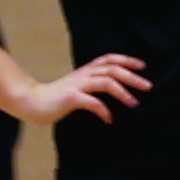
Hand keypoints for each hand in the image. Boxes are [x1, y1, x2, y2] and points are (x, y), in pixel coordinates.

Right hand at [16, 53, 152, 127]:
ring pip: (106, 82)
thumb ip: (92, 85)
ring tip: (134, 104)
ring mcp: (77, 85)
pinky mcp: (71, 97)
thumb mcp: (77, 87)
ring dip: (123, 92)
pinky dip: (104, 111)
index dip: (127, 60)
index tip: (143, 66)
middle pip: (112, 69)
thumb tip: (114, 89)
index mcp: (85, 71)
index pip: (109, 59)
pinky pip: (93, 102)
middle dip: (132, 77)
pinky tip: (109, 120)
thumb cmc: (56, 98)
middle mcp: (83, 74)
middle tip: (148, 86)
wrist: (31, 102)